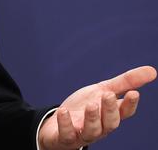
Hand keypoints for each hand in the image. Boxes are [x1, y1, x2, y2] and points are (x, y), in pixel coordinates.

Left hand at [38, 65, 155, 149]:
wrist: (59, 123)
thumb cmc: (86, 107)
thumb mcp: (104, 91)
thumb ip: (125, 82)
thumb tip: (153, 70)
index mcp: (110, 114)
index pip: (124, 112)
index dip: (130, 104)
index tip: (134, 93)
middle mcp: (100, 127)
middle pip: (110, 122)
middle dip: (110, 110)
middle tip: (108, 95)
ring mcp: (83, 133)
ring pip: (92, 130)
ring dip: (92, 118)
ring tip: (91, 105)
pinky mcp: (65, 136)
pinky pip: (67, 133)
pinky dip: (65, 123)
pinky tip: (64, 111)